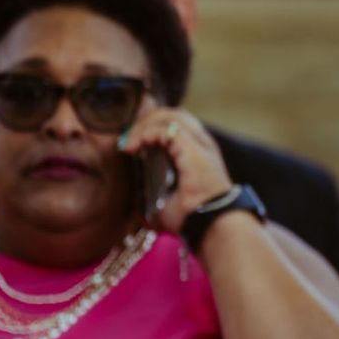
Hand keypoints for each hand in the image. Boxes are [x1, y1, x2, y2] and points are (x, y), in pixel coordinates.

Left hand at [117, 108, 233, 234]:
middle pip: (171, 113)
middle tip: (126, 141)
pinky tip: (133, 147)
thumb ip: (153, 201)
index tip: (130, 145)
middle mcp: (201, 143)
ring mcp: (199, 143)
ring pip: (168, 115)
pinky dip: (145, 134)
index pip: (175, 124)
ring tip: (128, 143)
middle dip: (144, 121)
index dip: (150, 127)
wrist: (211, 224)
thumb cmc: (192, 218)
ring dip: (143, 125)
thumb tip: (135, 210)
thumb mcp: (166, 206)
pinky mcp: (192, 148)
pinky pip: (164, 128)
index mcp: (198, 153)